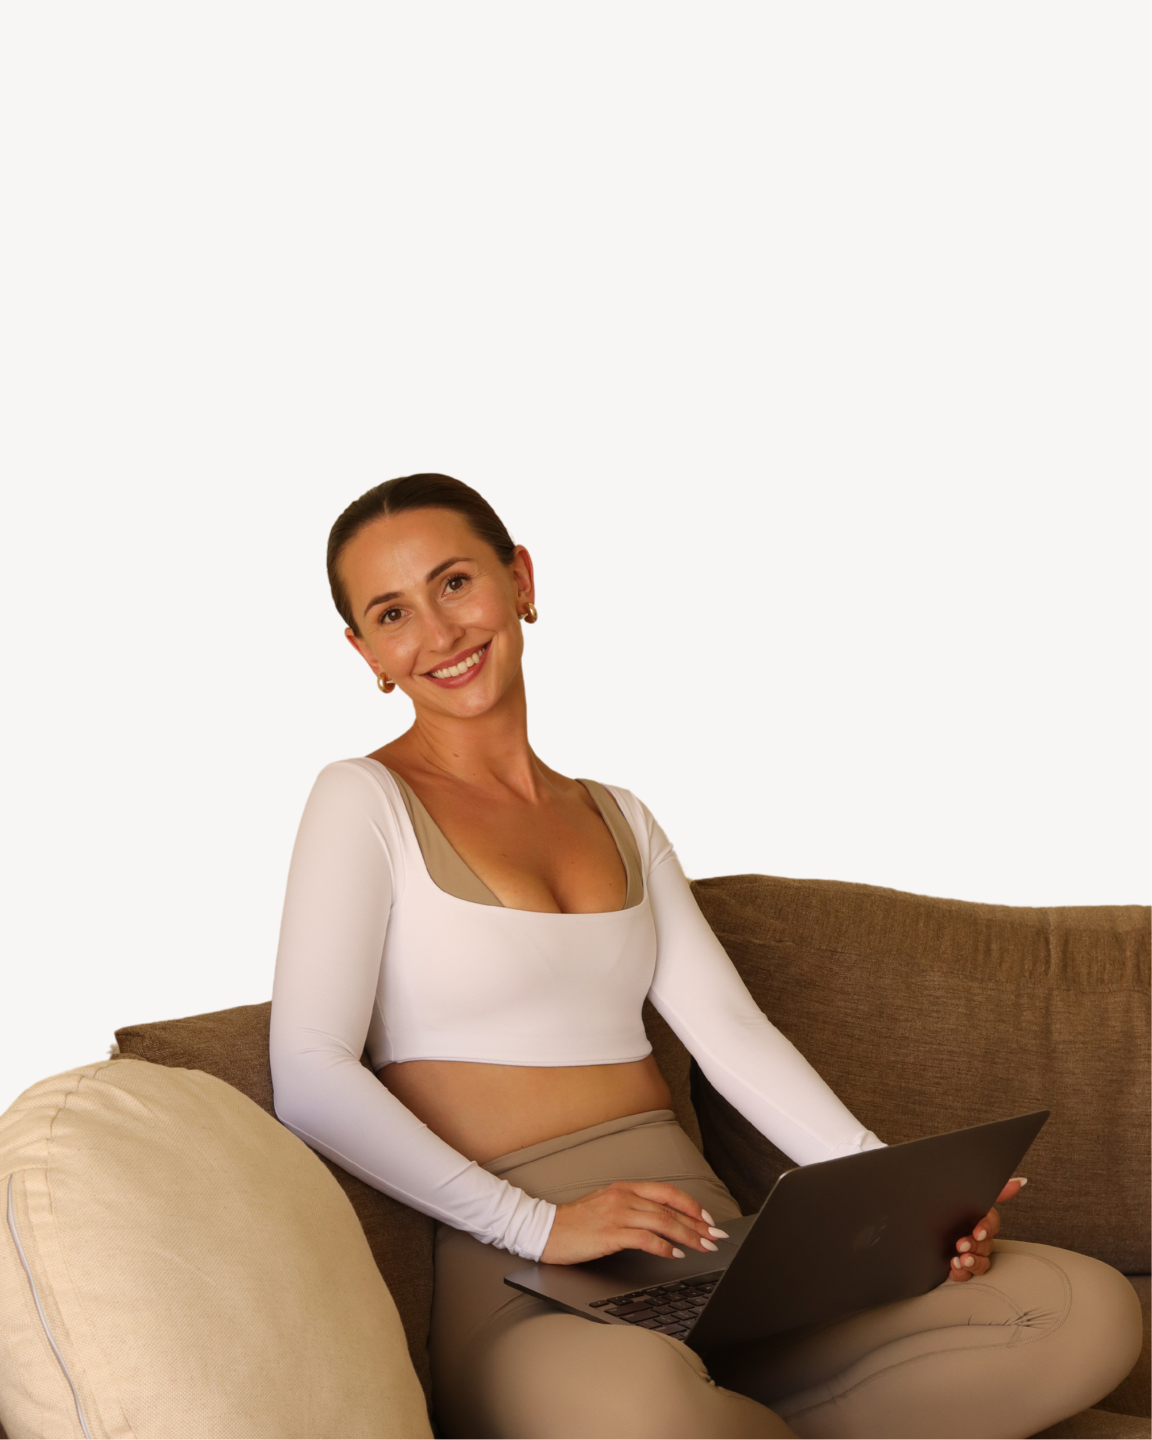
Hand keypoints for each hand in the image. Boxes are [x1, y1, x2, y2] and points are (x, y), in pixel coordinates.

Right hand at [539, 1180, 729, 1265]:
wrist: (546, 1230)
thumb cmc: (576, 1223)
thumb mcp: (607, 1206)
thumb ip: (632, 1209)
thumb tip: (662, 1223)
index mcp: (625, 1188)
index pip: (668, 1192)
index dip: (691, 1205)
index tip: (707, 1219)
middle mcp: (624, 1197)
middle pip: (670, 1208)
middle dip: (698, 1224)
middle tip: (716, 1237)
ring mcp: (617, 1213)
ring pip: (663, 1222)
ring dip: (688, 1236)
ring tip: (704, 1247)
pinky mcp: (610, 1233)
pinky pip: (645, 1238)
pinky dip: (664, 1246)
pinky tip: (675, 1255)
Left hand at [947, 1177, 1026, 1281]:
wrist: (912, 1219)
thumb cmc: (941, 1202)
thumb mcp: (961, 1193)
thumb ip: (992, 1189)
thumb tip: (1020, 1181)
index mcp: (977, 1218)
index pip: (992, 1224)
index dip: (987, 1228)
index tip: (978, 1231)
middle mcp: (975, 1237)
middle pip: (987, 1245)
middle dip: (976, 1246)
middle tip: (962, 1245)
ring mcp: (967, 1253)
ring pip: (981, 1263)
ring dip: (973, 1263)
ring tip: (960, 1260)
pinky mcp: (957, 1266)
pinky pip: (966, 1275)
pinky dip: (961, 1273)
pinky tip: (953, 1268)